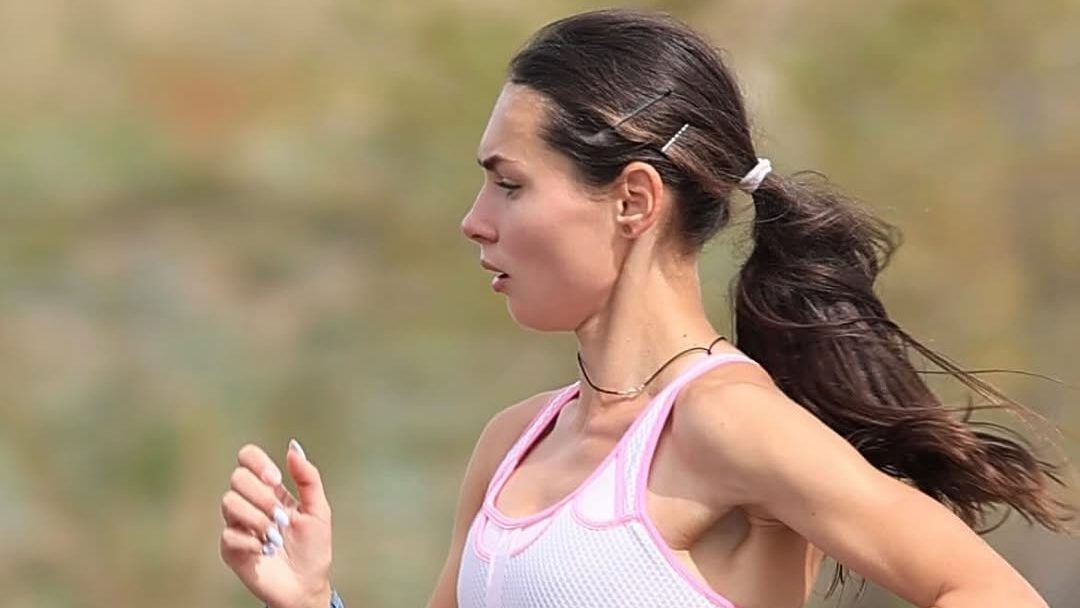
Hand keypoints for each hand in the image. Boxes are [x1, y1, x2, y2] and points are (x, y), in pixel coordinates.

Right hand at [220, 439, 333, 607]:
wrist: (306, 584)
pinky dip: (251, 541)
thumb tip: (292, 447)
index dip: (257, 463)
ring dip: (258, 519)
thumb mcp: (319, 510)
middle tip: (281, 517)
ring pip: (229, 503)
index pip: (248, 457)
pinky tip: (265, 550)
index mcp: (270, 489)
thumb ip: (308, 478)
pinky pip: (228, 534)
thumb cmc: (314, 548)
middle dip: (263, 497)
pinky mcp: (230, 547)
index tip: (275, 479)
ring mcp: (238, 524)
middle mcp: (250, 502)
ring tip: (275, 536)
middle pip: (237, 478)